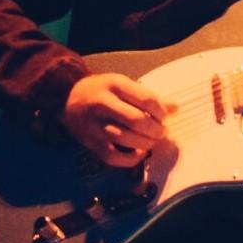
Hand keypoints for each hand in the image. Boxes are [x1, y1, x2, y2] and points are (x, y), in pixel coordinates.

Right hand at [59, 73, 173, 166]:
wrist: (67, 96)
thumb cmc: (102, 89)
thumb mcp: (123, 84)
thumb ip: (147, 96)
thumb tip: (175, 108)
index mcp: (115, 85)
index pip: (145, 99)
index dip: (161, 111)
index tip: (165, 116)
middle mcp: (103, 104)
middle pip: (136, 120)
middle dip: (155, 129)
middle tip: (162, 131)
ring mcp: (94, 124)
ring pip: (125, 139)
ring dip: (145, 143)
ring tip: (153, 141)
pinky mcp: (89, 142)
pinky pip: (112, 156)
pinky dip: (130, 158)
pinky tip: (140, 153)